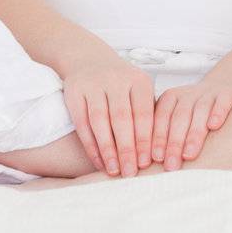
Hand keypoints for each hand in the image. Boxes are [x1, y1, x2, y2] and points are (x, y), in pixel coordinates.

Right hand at [60, 54, 154, 177]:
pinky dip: (90, 144)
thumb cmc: (121, 85)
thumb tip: (157, 153)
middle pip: (122, 118)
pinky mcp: (74, 92)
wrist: (89, 60)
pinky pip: (82, 122)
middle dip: (127, 149)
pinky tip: (98, 161)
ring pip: (100, 121)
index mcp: (138, 80)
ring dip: (107, 149)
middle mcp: (116, 79)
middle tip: (131, 172)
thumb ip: (148, 116)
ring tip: (114, 171)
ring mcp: (93, 84)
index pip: (143, 113)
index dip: (145, 140)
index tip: (147, 163)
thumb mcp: (139, 92)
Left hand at [152, 71, 231, 169]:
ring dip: (194, 133)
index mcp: (170, 98)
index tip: (156, 158)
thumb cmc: (192, 113)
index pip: (161, 117)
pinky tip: (213, 126)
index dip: (158, 138)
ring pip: (200, 111)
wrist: (219, 89)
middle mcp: (188, 94)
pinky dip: (217, 112)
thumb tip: (149, 163)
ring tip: (189, 155)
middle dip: (174, 142)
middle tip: (171, 165)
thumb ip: (163, 135)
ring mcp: (208, 93)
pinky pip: (222, 101)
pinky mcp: (227, 93)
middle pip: (179, 117)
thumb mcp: (175, 118)